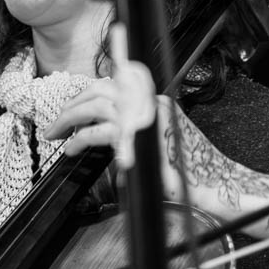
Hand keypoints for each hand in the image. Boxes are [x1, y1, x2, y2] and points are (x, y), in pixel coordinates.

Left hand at [43, 26, 188, 200]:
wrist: (211, 184)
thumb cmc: (188, 172)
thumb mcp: (159, 146)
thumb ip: (136, 137)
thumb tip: (112, 140)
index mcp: (153, 103)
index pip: (116, 83)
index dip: (92, 88)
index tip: (76, 95)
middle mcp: (148, 103)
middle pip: (102, 88)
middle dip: (73, 103)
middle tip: (57, 123)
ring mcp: (143, 116)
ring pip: (96, 104)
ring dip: (70, 118)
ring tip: (57, 134)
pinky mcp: (136, 137)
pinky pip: (99, 130)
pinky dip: (80, 139)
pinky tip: (71, 149)